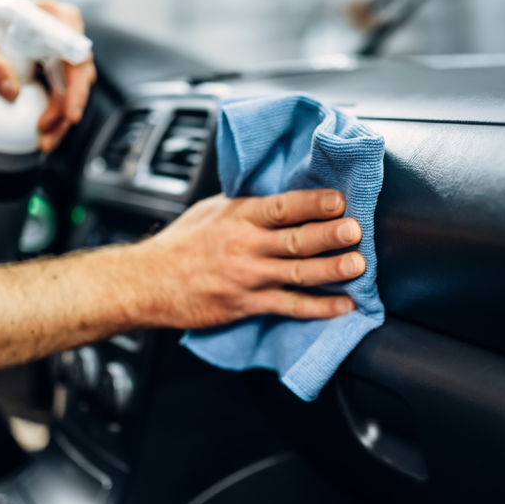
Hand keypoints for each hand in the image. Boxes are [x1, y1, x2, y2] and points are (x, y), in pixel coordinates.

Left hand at [0, 0, 95, 152]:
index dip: (76, 88)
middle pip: (80, 78)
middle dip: (65, 112)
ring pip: (75, 90)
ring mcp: (68, 50)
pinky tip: (44, 131)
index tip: (70, 115)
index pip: (75, 57)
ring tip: (44, 142)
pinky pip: (65, 93)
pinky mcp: (63, 66)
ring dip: (62, 118)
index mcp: (56, 18)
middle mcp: (70, 33)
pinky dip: (56, 114)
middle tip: (46, 138)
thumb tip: (11, 94)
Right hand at [129, 189, 366, 329]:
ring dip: (331, 270)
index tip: (339, 199)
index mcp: (238, 216)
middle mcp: (245, 245)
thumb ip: (246, 205)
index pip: (282, 206)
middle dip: (329, 234)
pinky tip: (342, 306)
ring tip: (358, 266)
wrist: (146, 282)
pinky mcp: (246, 304)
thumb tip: (282, 195)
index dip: (312, 202)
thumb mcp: (210, 211)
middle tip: (355, 230)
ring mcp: (247, 277)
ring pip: (297, 273)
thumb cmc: (179, 245)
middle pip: (295, 239)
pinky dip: (318, 308)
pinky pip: (288, 306)